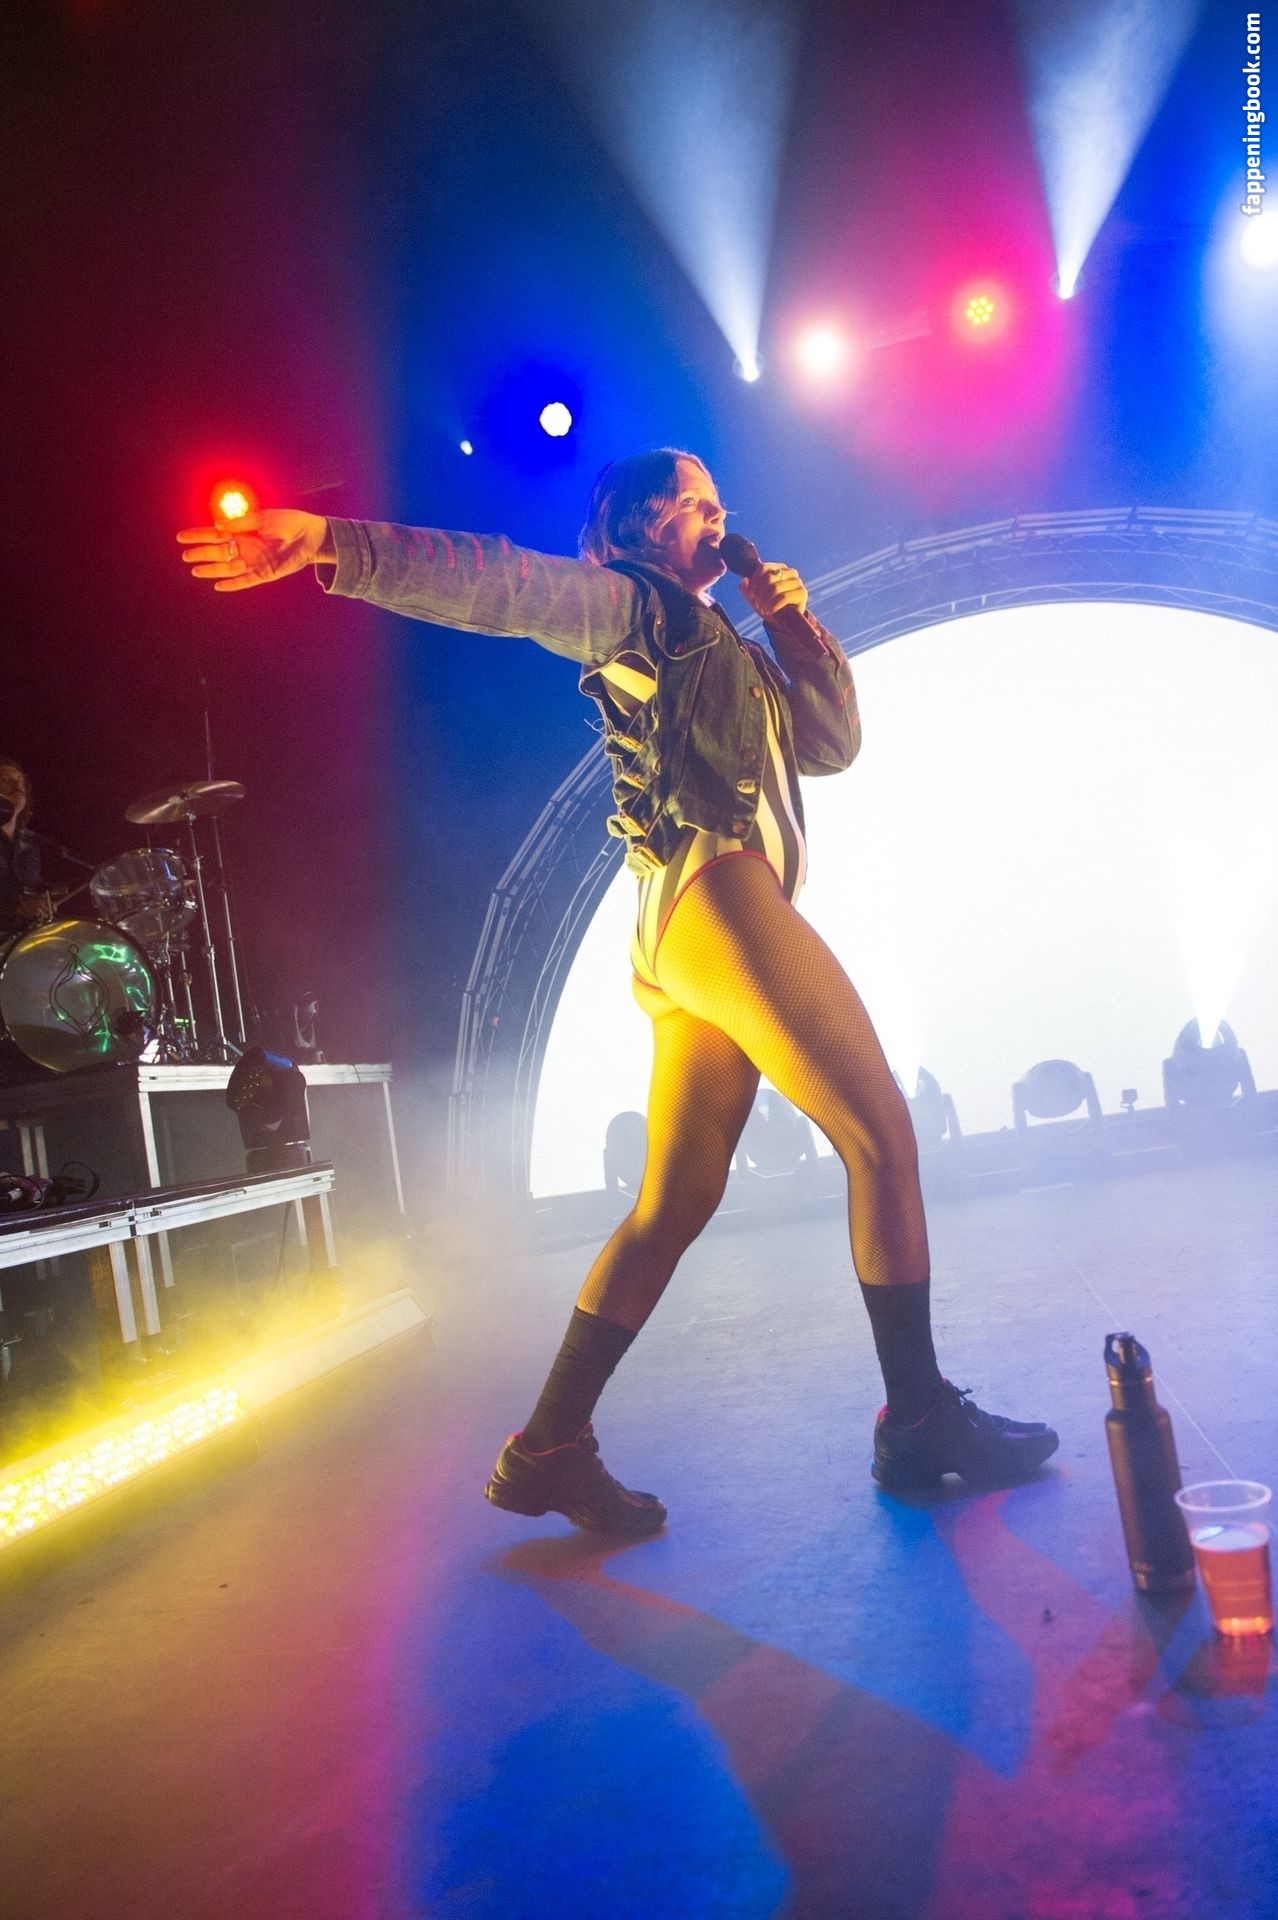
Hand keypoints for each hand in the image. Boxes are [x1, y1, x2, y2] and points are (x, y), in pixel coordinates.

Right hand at [176, 509, 333, 592]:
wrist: (310, 535)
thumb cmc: (287, 522)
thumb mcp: (263, 517)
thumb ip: (241, 522)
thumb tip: (217, 525)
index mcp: (242, 531)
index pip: (214, 534)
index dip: (198, 536)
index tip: (181, 537)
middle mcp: (245, 547)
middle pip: (218, 552)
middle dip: (201, 554)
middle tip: (186, 556)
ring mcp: (253, 561)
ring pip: (227, 567)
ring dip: (212, 570)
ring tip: (196, 571)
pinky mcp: (264, 573)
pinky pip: (245, 580)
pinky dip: (232, 583)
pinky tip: (218, 585)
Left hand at [737, 560, 808, 620]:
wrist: (784, 621)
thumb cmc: (769, 606)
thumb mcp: (755, 598)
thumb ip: (746, 589)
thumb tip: (744, 580)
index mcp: (779, 568)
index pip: (763, 568)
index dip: (754, 581)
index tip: (751, 595)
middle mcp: (790, 572)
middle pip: (768, 578)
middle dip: (760, 594)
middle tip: (758, 605)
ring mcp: (798, 582)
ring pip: (776, 587)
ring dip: (766, 601)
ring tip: (764, 609)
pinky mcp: (802, 593)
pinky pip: (784, 597)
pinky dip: (774, 606)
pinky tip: (770, 611)